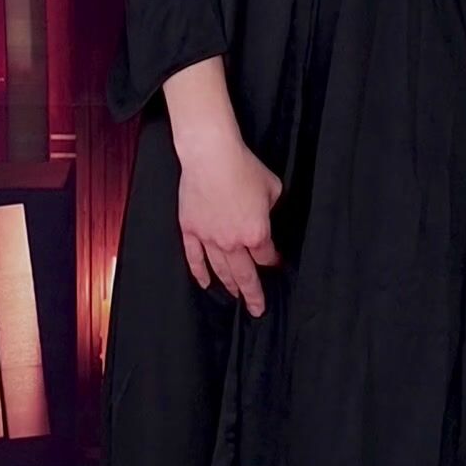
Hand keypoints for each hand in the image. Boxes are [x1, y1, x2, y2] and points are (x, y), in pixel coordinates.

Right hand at [175, 129, 283, 317]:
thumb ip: (271, 206)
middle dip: (252, 294)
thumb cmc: (244, 168)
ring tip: (235, 297)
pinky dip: (200, 273)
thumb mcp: (272, 187)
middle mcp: (233, 242)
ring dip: (229, 286)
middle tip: (257, 309)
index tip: (275, 262)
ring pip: (220, 270)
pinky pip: (195, 258)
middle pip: (244, 275)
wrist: (212, 156)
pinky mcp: (191, 230)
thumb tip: (264, 212)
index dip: (272, 260)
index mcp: (257, 233)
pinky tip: (205, 284)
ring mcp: (209, 238)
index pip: (266, 256)